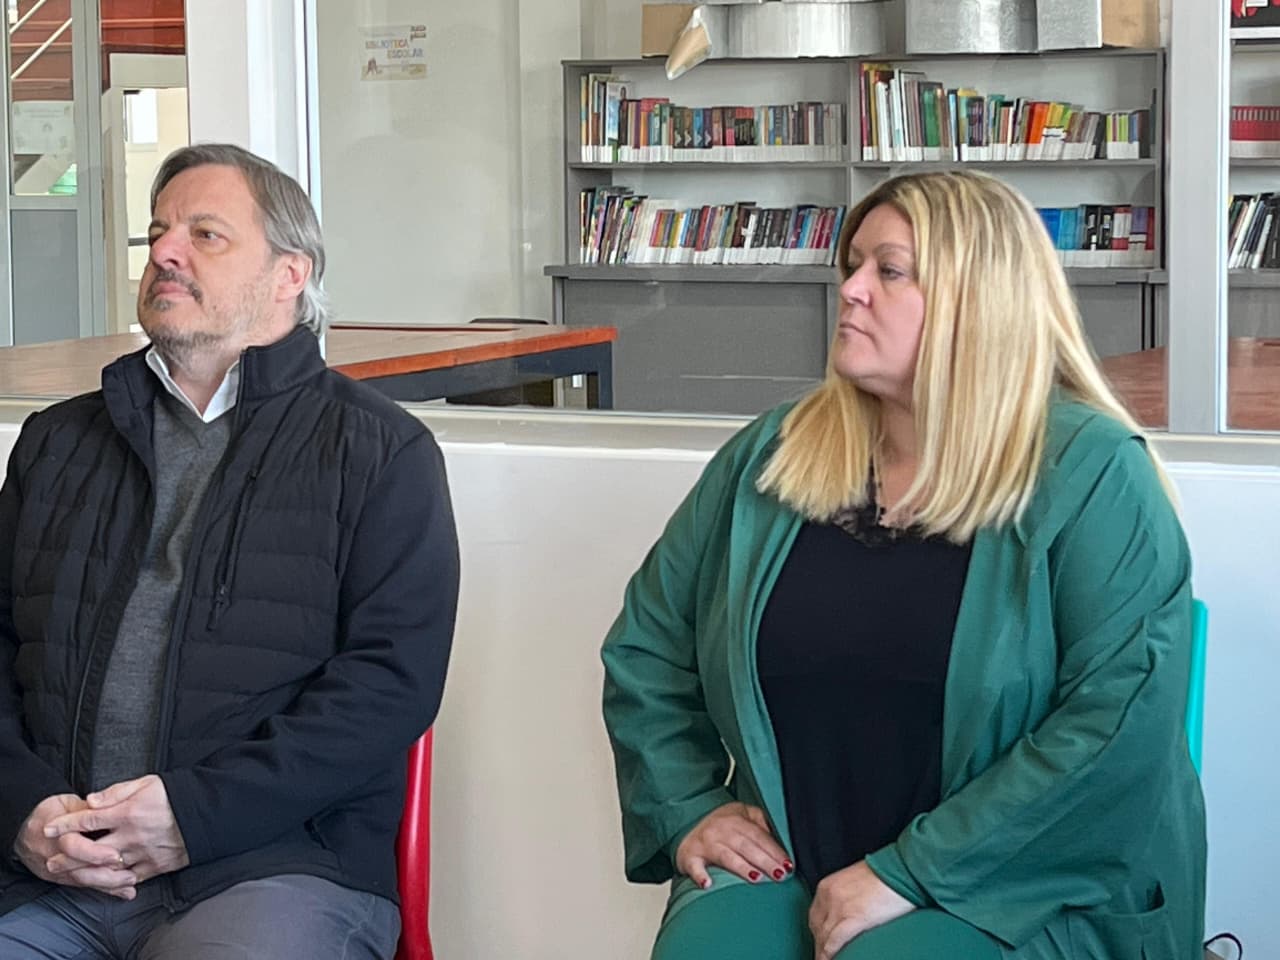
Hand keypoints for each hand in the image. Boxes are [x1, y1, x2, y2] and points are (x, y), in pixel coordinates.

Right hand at [14, 794, 137, 899]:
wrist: (21, 828)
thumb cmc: (50, 812)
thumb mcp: (68, 804)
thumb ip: (89, 809)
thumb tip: (110, 807)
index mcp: (57, 834)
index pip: (73, 847)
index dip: (94, 853)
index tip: (115, 855)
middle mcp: (55, 856)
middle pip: (79, 871)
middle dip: (106, 875)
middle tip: (130, 875)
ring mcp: (57, 870)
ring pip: (82, 882)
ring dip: (108, 885)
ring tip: (130, 884)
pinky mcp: (61, 878)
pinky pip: (83, 886)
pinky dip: (103, 889)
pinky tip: (122, 892)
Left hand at [42, 775, 188, 884]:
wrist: (208, 814)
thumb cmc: (177, 795)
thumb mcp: (148, 783)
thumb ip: (117, 792)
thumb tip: (91, 800)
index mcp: (128, 812)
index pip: (89, 819)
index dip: (66, 824)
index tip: (49, 829)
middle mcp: (131, 835)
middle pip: (91, 850)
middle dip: (67, 856)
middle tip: (52, 860)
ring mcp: (142, 853)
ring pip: (107, 868)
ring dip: (86, 872)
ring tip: (72, 875)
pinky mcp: (155, 866)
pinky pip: (129, 878)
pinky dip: (115, 882)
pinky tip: (104, 882)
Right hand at [675, 802, 792, 888]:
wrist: (686, 825)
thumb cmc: (721, 825)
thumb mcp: (741, 813)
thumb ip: (760, 821)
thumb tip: (781, 837)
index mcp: (735, 819)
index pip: (759, 835)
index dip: (774, 850)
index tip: (788, 864)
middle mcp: (720, 830)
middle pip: (746, 846)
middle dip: (765, 861)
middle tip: (780, 875)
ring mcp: (705, 844)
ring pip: (726, 857)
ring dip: (742, 868)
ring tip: (756, 878)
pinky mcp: (690, 858)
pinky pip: (695, 867)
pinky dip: (700, 875)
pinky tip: (708, 884)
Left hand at [809, 860, 914, 959]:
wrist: (901, 869)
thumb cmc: (885, 875)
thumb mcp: (856, 883)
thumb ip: (846, 897)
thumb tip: (848, 913)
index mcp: (828, 886)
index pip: (815, 916)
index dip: (818, 933)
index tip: (821, 942)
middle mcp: (829, 895)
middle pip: (816, 928)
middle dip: (819, 944)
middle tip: (824, 955)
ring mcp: (839, 907)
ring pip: (823, 937)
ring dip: (823, 953)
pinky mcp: (853, 918)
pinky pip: (834, 942)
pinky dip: (829, 955)